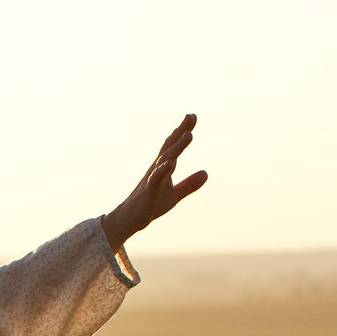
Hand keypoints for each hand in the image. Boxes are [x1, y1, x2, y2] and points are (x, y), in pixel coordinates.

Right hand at [103, 114, 207, 250]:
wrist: (130, 220)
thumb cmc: (151, 205)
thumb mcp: (174, 195)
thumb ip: (189, 184)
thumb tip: (206, 173)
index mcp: (163, 167)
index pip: (174, 145)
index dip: (183, 130)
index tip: (192, 116)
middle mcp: (157, 168)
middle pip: (170, 146)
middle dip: (181, 131)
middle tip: (191, 116)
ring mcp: (152, 179)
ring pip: (166, 159)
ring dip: (177, 147)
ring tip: (188, 135)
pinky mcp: (149, 192)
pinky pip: (156, 179)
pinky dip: (163, 170)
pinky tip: (171, 163)